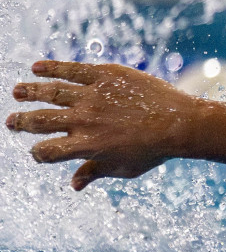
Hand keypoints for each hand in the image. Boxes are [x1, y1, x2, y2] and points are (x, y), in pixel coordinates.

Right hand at [7, 60, 205, 188]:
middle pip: (40, 121)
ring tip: (18, 91)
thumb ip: (96, 173)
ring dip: (29, 92)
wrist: (182, 124)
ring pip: (50, 92)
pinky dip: (52, 67)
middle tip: (12, 122)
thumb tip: (74, 185)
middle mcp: (83, 121)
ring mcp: (92, 96)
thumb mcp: (125, 168)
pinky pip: (72, 69)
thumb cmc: (156, 150)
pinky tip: (37, 67)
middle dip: (22, 122)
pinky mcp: (105, 76)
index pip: (48, 151)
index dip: (38, 154)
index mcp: (86, 146)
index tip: (37, 152)